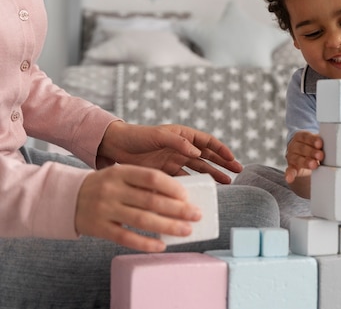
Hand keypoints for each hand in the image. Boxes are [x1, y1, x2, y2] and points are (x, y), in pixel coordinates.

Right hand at [75, 165, 201, 251]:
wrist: (66, 198)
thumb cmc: (104, 186)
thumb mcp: (120, 175)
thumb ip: (143, 182)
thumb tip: (179, 195)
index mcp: (121, 173)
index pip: (152, 177)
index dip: (172, 187)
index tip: (188, 196)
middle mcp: (112, 190)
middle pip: (151, 200)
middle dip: (178, 209)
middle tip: (196, 215)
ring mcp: (105, 209)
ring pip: (142, 220)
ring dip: (168, 227)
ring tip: (187, 230)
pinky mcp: (99, 228)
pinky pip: (126, 238)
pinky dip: (146, 243)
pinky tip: (162, 245)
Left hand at [98, 121, 242, 183]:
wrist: (114, 147)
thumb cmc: (137, 136)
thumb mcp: (158, 136)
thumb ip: (179, 143)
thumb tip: (199, 153)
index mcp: (183, 135)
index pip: (208, 142)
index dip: (221, 150)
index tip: (233, 159)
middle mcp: (182, 148)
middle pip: (208, 156)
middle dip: (223, 163)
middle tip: (238, 171)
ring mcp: (175, 161)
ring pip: (200, 169)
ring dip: (213, 175)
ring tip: (228, 183)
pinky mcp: (166, 173)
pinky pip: (185, 179)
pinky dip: (195, 185)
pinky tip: (203, 192)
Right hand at [284, 131, 323, 183]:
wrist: (304, 155)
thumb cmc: (313, 147)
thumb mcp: (316, 142)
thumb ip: (321, 143)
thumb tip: (334, 146)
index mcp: (300, 137)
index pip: (305, 137)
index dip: (312, 140)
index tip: (320, 144)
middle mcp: (294, 146)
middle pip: (302, 148)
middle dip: (311, 152)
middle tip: (321, 155)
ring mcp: (292, 157)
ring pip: (297, 159)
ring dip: (306, 162)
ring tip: (314, 165)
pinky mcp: (291, 167)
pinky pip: (290, 170)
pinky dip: (289, 174)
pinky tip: (289, 178)